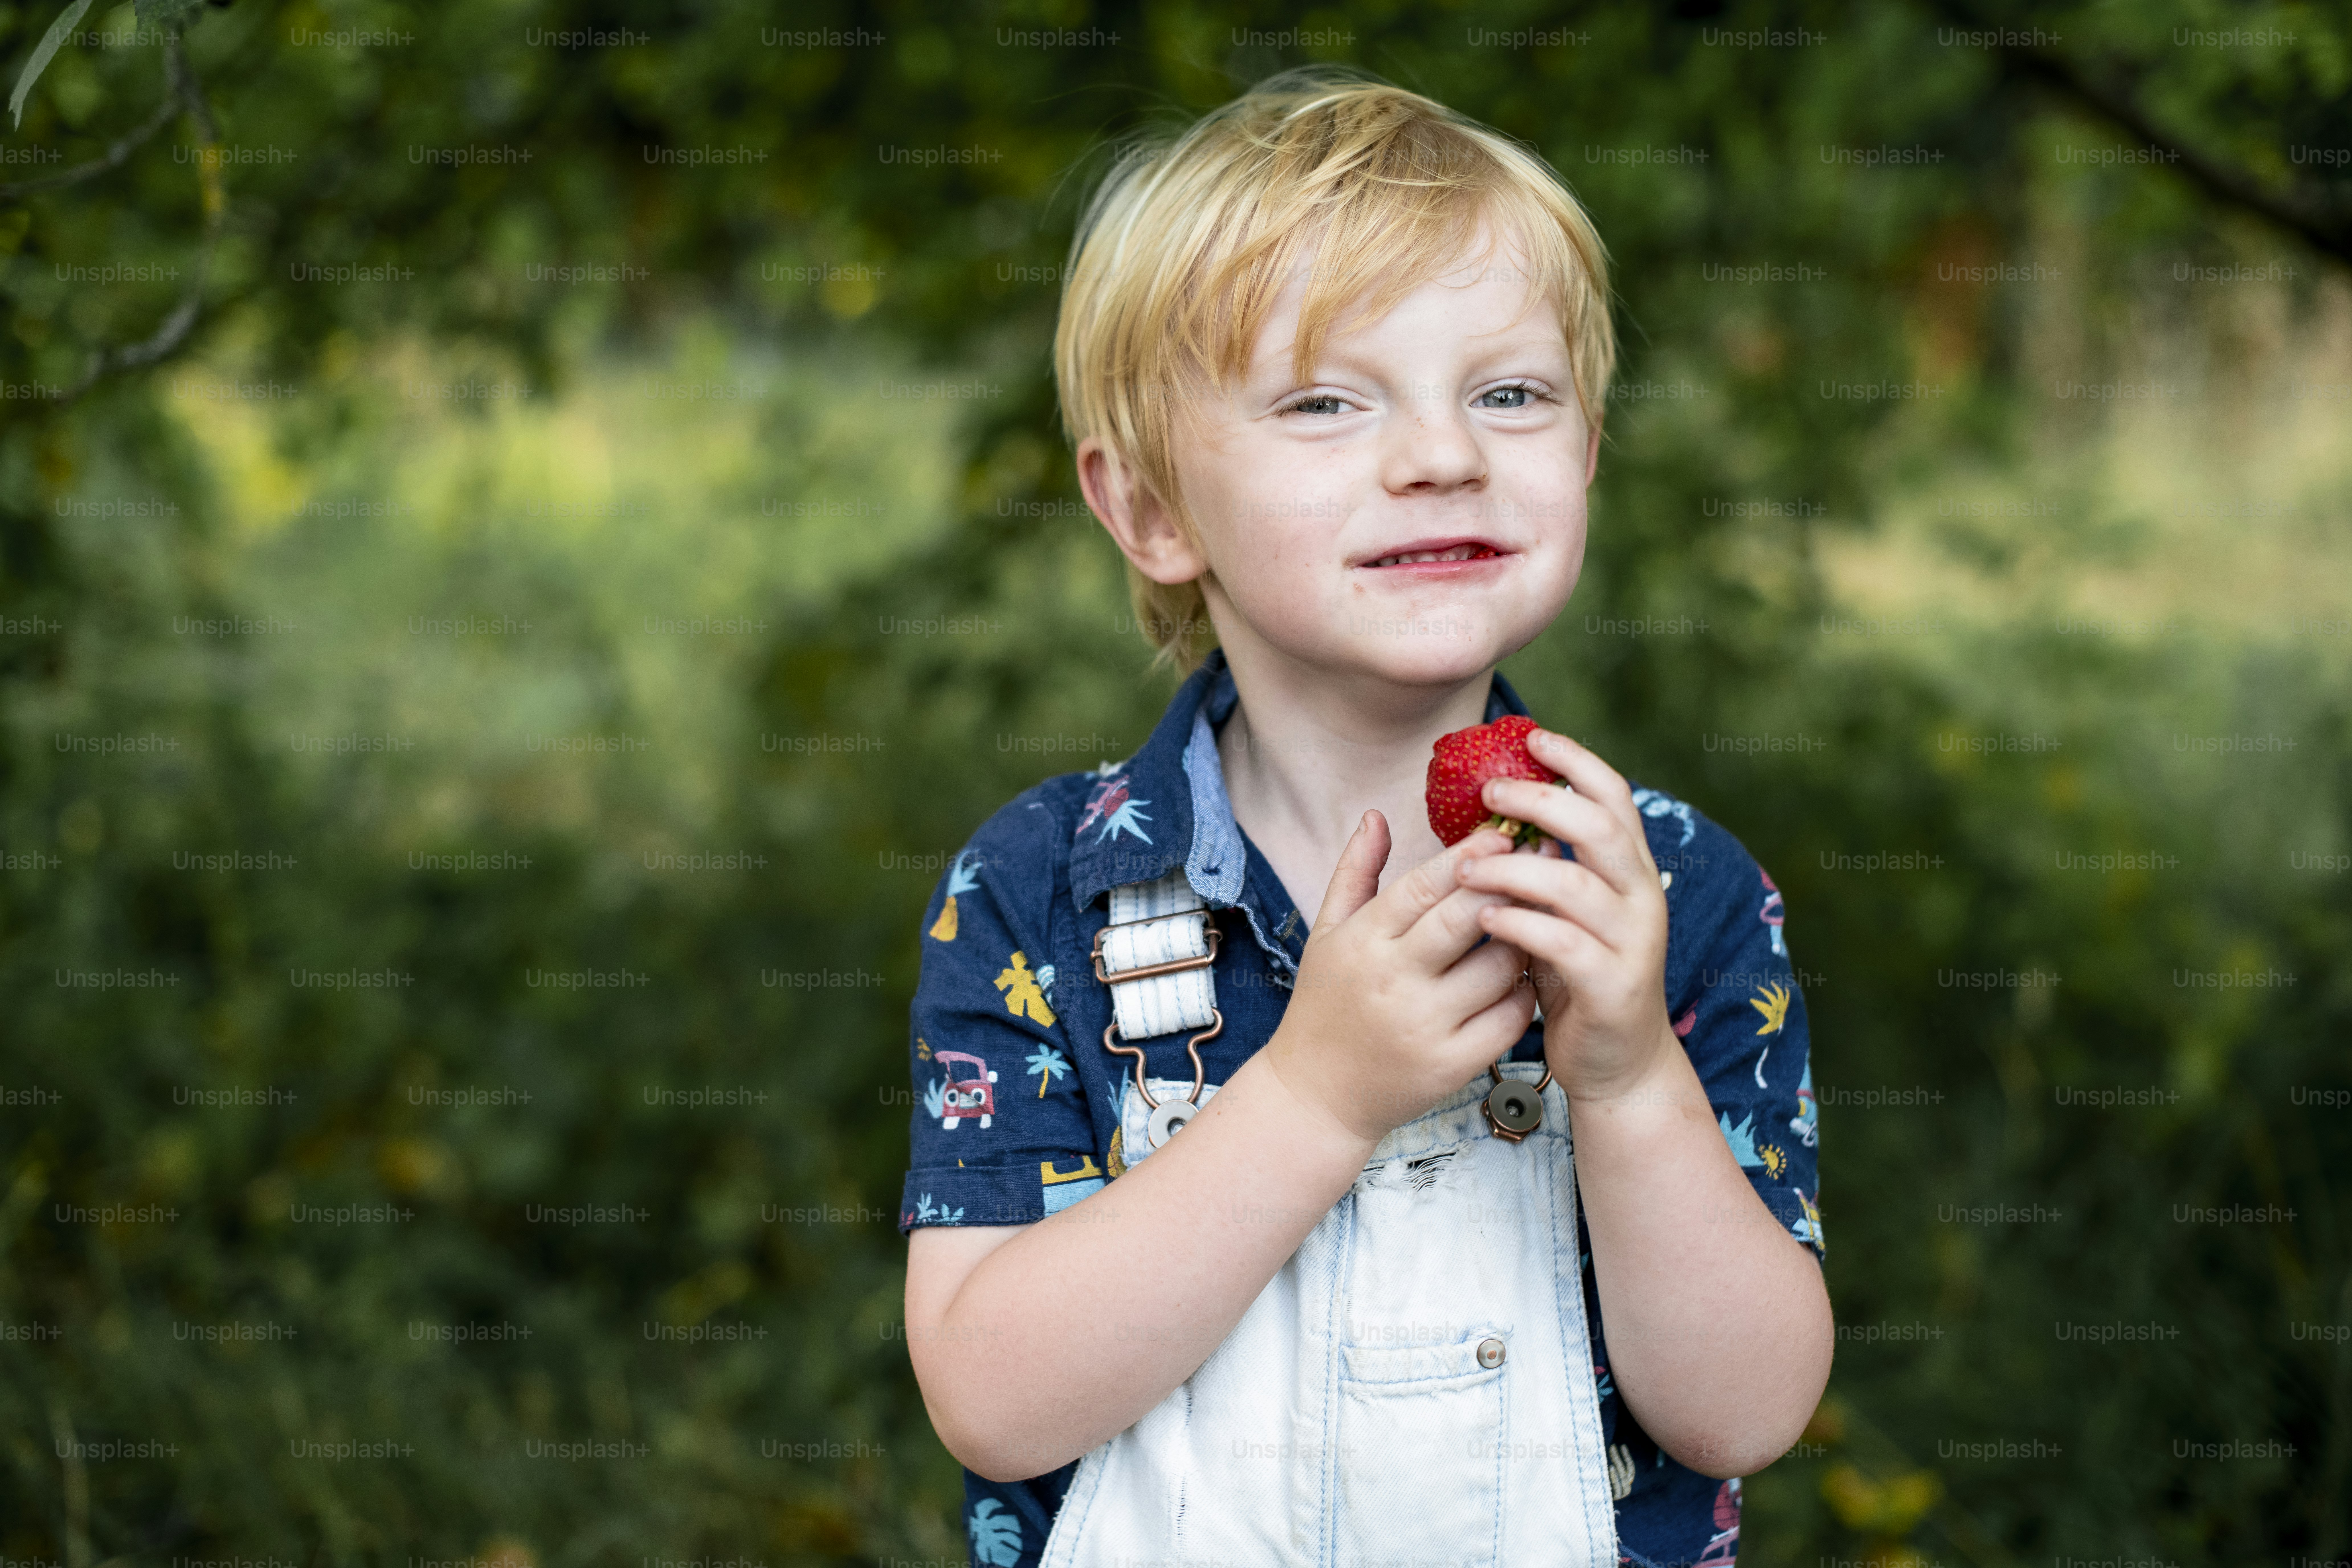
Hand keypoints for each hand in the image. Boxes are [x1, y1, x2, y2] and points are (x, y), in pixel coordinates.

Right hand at [1261, 811, 1537, 1147]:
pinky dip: (1525, 993)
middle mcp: (1394, 981)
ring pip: (1499, 967)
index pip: (1424, 885)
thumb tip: (1377, 814)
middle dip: (1509, 884)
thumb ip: (1355, 872)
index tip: (1504, 832)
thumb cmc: (1326, 1004)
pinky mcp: (1451, 1065)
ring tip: (1538, 919)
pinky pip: (1509, 1018)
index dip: (1469, 855)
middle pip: (1467, 919)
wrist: (1317, 1096)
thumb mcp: (1327, 933)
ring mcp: (1425, 1025)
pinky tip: (1522, 976)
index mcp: (1364, 941)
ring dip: (1526, 938)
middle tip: (1543, 861)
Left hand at [1453, 729, 1677, 1102]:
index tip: (1533, 736)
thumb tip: (1506, 814)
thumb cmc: (1577, 977)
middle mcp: (1639, 897)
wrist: (1616, 1062)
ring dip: (1514, 869)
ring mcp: (1632, 942)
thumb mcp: (1564, 911)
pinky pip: (1563, 943)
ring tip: (1465, 867)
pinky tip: (1485, 918)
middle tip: (1489, 792)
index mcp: (1628, 871)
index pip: (1614, 797)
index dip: (1577, 761)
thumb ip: (1549, 866)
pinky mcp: (1612, 986)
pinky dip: (1520, 925)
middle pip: (1599, 828)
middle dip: (1542, 802)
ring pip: (1575, 885)